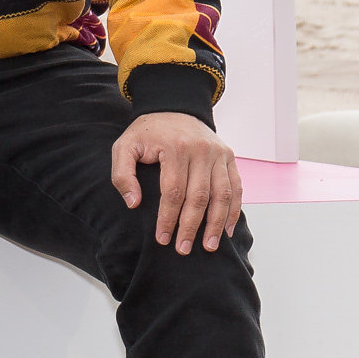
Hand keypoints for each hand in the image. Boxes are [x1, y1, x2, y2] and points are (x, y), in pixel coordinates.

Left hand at [112, 111, 242, 253]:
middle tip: (184, 249)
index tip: (163, 238)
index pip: (173, 191)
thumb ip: (122, 175)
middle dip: (191, 226)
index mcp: (174, 148)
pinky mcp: (229, 157)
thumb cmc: (146, 133)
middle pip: (199, 197)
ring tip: (210, 246)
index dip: (168, 218)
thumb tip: (133, 204)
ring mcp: (219, 154)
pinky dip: (234, 210)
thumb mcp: (124, 147)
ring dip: (217, 223)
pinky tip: (227, 229)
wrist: (174, 108)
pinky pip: (236, 187)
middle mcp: (201, 151)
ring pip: (223, 195)